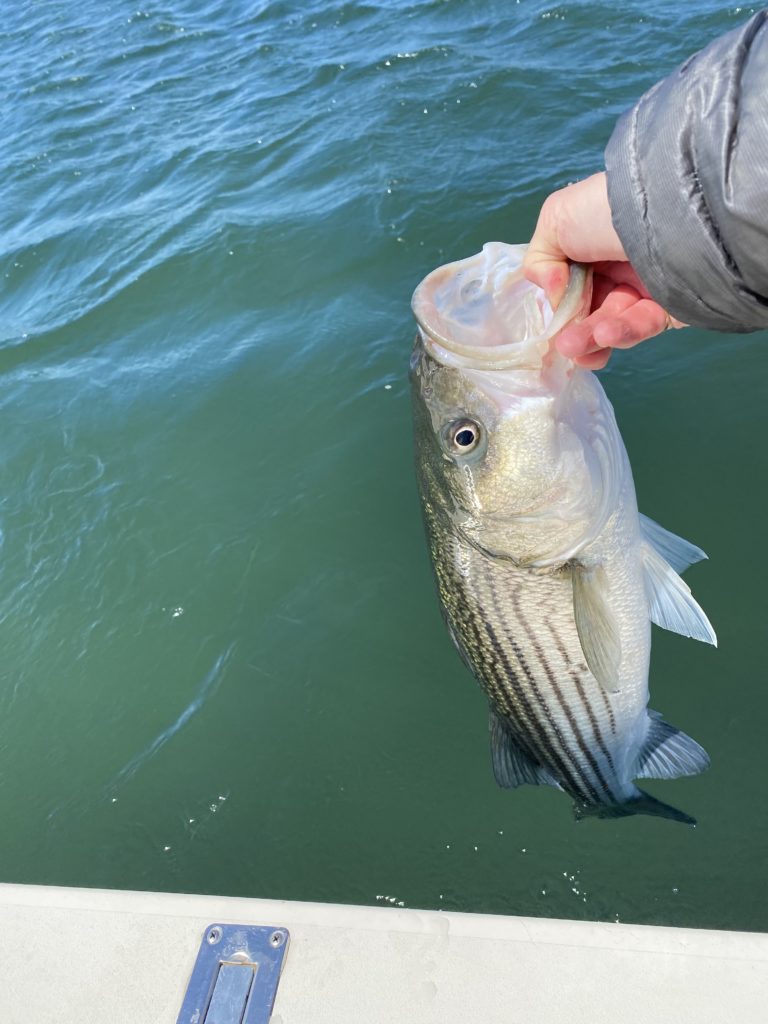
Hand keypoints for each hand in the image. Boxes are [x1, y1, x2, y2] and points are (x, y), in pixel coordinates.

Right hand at [522, 172, 683, 368]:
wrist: (666, 212)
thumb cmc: (605, 212)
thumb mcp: (556, 221)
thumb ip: (541, 261)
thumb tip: (552, 294)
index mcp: (592, 242)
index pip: (570, 283)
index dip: (559, 303)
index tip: (552, 316)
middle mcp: (620, 263)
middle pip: (589, 308)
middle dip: (573, 328)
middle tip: (563, 345)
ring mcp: (645, 286)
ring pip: (611, 322)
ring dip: (590, 338)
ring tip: (574, 347)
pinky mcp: (670, 306)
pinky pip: (643, 326)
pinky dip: (622, 334)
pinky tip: (604, 336)